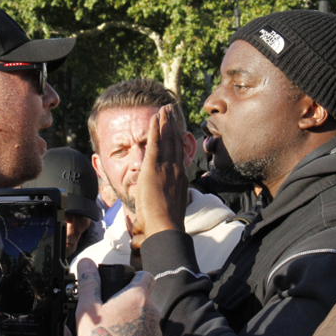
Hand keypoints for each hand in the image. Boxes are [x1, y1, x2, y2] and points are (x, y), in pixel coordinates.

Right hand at [75, 258, 163, 335]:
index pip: (145, 276)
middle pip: (144, 300)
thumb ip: (89, 283)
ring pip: (147, 319)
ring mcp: (157, 331)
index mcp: (137, 297)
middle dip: (131, 304)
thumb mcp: (88, 310)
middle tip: (112, 315)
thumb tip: (86, 262)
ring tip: (116, 334)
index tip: (124, 285)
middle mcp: (153, 311)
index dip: (135, 278)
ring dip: (135, 323)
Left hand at [134, 104, 187, 239]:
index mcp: (181, 177)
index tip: (176, 126)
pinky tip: (155, 118)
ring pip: (166, 139)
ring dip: (164, 122)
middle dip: (172, 124)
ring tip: (164, 109)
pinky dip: (155, 129)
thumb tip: (168, 192)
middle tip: (171, 110)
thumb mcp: (172, 203)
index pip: (178, 152)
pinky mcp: (154, 168)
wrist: (166, 226)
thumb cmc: (166, 221)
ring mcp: (166, 167)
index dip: (177, 137)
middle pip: (175, 141)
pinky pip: (155, 143)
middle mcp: (176, 168)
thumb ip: (170, 192)